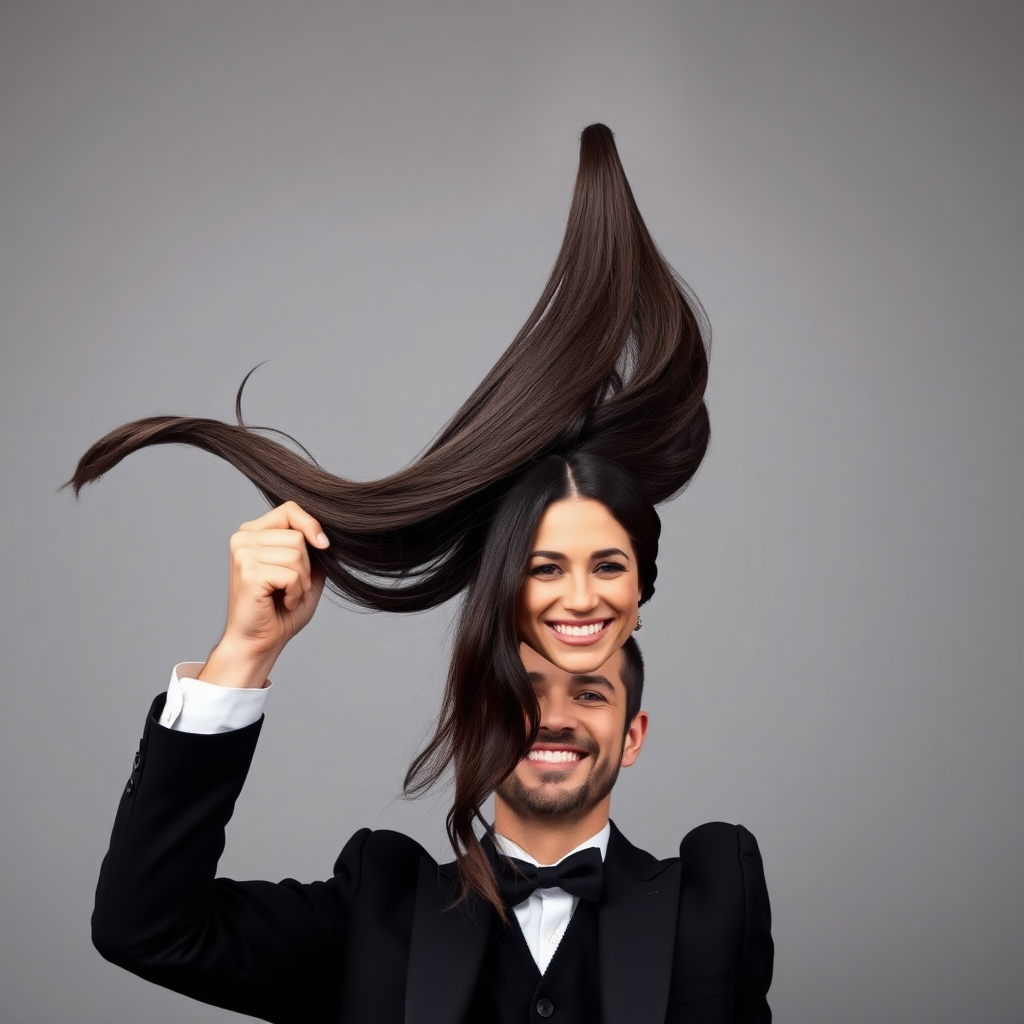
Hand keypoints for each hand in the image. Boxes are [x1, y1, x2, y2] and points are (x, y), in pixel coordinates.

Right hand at [198, 501, 329, 688]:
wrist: (260, 642)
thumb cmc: (282, 610)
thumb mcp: (307, 573)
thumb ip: (314, 549)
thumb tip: (329, 530)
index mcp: (254, 533)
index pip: (290, 509)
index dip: (311, 525)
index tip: (324, 546)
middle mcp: (243, 538)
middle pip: (298, 535)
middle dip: (306, 566)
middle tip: (291, 588)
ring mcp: (242, 553)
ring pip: (296, 554)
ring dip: (301, 582)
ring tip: (286, 596)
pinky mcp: (247, 572)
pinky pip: (291, 574)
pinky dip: (295, 593)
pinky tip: (282, 602)